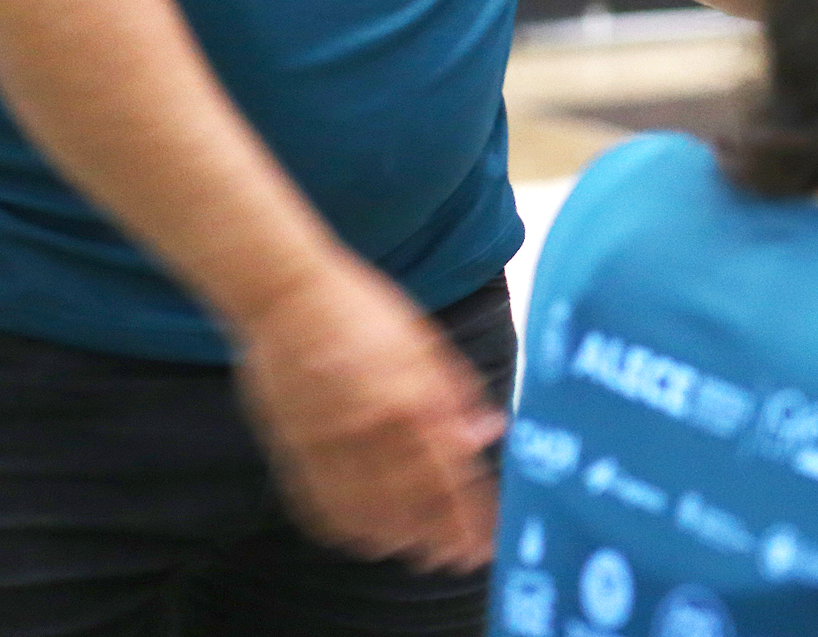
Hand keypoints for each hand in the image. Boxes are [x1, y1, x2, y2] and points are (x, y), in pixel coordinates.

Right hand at [230, 257, 506, 572]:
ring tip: (421, 557)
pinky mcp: (293, 449)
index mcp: (415, 400)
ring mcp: (330, 444)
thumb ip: (458, 392)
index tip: (488, 539)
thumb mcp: (426, 343)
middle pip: (414, 503)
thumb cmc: (365, 311)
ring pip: (368, 511)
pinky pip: (320, 503)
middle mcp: (374, 430)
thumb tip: (488, 433)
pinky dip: (346, 528)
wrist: (287, 298)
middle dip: (441, 537)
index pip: (453, 473)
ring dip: (399, 541)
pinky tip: (366, 540)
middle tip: (459, 561)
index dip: (473, 514)